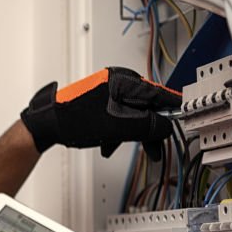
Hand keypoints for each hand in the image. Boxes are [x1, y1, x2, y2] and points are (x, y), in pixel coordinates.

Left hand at [20, 67, 181, 159]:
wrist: (46, 124)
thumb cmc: (74, 120)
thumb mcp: (118, 127)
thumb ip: (146, 125)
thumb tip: (166, 126)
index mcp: (123, 81)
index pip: (159, 95)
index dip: (173, 109)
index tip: (185, 118)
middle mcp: (117, 81)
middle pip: (146, 107)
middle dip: (147, 130)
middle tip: (153, 150)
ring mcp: (107, 90)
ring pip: (132, 114)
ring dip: (130, 134)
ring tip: (115, 147)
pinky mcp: (99, 100)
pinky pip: (118, 116)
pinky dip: (117, 131)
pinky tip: (107, 143)